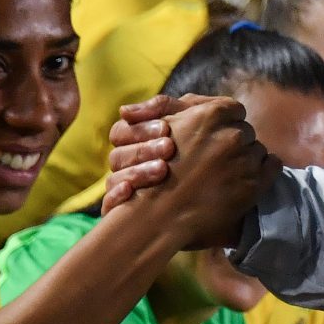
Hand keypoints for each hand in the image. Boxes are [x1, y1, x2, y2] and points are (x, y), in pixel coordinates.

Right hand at [101, 94, 208, 213]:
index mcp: (135, 146)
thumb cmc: (205, 165)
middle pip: (118, 154)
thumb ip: (177, 109)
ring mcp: (122, 190)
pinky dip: (115, 196)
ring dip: (136, 171)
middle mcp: (125, 167)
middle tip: (169, 147)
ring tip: (161, 169)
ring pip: (114, 177)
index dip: (140, 127)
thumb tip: (132, 108)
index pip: (122, 130)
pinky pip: (108, 205)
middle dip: (143, 149)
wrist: (215, 212)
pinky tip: (129, 192)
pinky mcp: (121, 215)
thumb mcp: (197, 129)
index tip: (167, 127)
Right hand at [120, 96, 277, 248]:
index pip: (234, 109)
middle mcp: (232, 134)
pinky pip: (273, 165)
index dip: (226, 124)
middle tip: (217, 159)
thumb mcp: (164, 127)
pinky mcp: (255, 183)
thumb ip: (187, 106)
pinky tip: (245, 179)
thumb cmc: (155, 170)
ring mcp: (245, 159)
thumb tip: (204, 101)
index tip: (217, 138)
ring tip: (226, 174)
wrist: (159, 215)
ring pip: (258, 149)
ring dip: (246, 158)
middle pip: (245, 130)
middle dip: (234, 142)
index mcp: (211, 115)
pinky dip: (263, 170)